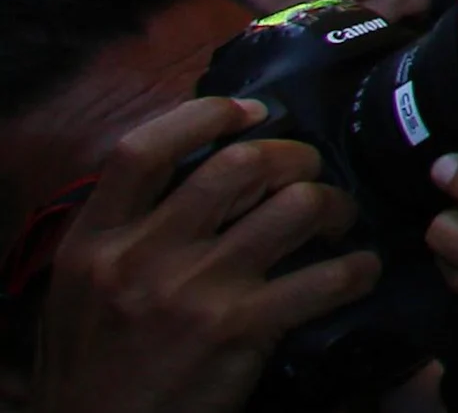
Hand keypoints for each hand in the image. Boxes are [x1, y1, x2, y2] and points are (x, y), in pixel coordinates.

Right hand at [27, 96, 376, 412]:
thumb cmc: (96, 359)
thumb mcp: (84, 283)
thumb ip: (127, 226)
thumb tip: (198, 164)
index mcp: (95, 239)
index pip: (141, 149)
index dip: (205, 115)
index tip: (250, 113)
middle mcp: (141, 256)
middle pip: (240, 165)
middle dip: (294, 158)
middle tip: (309, 174)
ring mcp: (193, 291)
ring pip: (296, 207)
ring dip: (334, 206)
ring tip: (338, 219)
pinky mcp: (238, 329)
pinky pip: (324, 278)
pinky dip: (357, 269)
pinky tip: (359, 272)